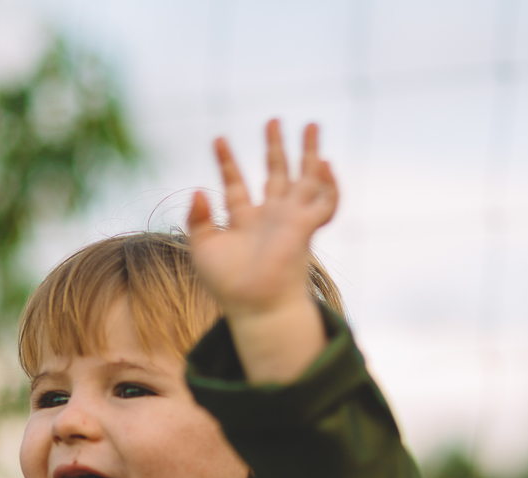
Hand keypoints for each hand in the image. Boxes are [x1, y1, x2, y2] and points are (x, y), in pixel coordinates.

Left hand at [186, 120, 337, 382]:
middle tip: (273, 120)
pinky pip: (325, 202)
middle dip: (274, 147)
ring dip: (308, 152)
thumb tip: (198, 190)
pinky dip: (330, 184)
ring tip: (310, 124)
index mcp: (243, 220)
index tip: (218, 139)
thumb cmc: (227, 284)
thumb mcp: (202, 248)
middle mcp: (268, 217)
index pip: (235, 184)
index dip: (227, 161)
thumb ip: (197, 219)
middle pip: (274, 174)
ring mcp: (289, 220)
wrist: (254, 306)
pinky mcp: (305, 227)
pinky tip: (324, 163)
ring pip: (304, 179)